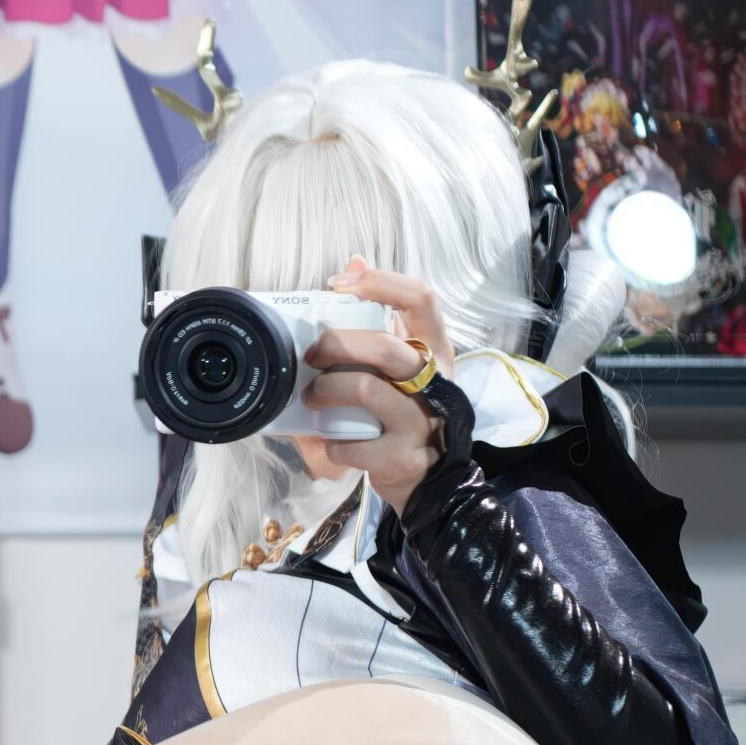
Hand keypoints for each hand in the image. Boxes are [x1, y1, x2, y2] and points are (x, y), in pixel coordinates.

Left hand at [299, 259, 456, 512]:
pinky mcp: (401, 458)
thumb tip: (355, 260)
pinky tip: (325, 444)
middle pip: (384, 346)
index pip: (421, 299)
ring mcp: (420, 422)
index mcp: (435, 352)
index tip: (338, 283)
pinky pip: (353, 445)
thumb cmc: (405, 412)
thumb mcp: (401, 363)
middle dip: (335, 345)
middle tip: (310, 357)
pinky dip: (327, 445)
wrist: (432, 484)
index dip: (379, 283)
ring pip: (366, 389)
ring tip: (310, 398)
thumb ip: (381, 317)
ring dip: (326, 390)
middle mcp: (435, 383)